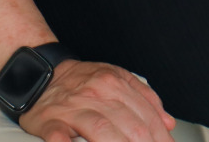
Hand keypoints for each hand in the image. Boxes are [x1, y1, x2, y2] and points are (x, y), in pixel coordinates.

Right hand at [19, 60, 176, 141]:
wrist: (41, 73)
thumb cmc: (80, 81)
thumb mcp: (116, 78)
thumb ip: (144, 98)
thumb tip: (168, 122)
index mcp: (115, 83)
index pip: (146, 115)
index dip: (160, 137)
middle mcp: (96, 93)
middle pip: (130, 125)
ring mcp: (73, 107)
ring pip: (102, 130)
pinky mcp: (50, 120)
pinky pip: (59, 134)